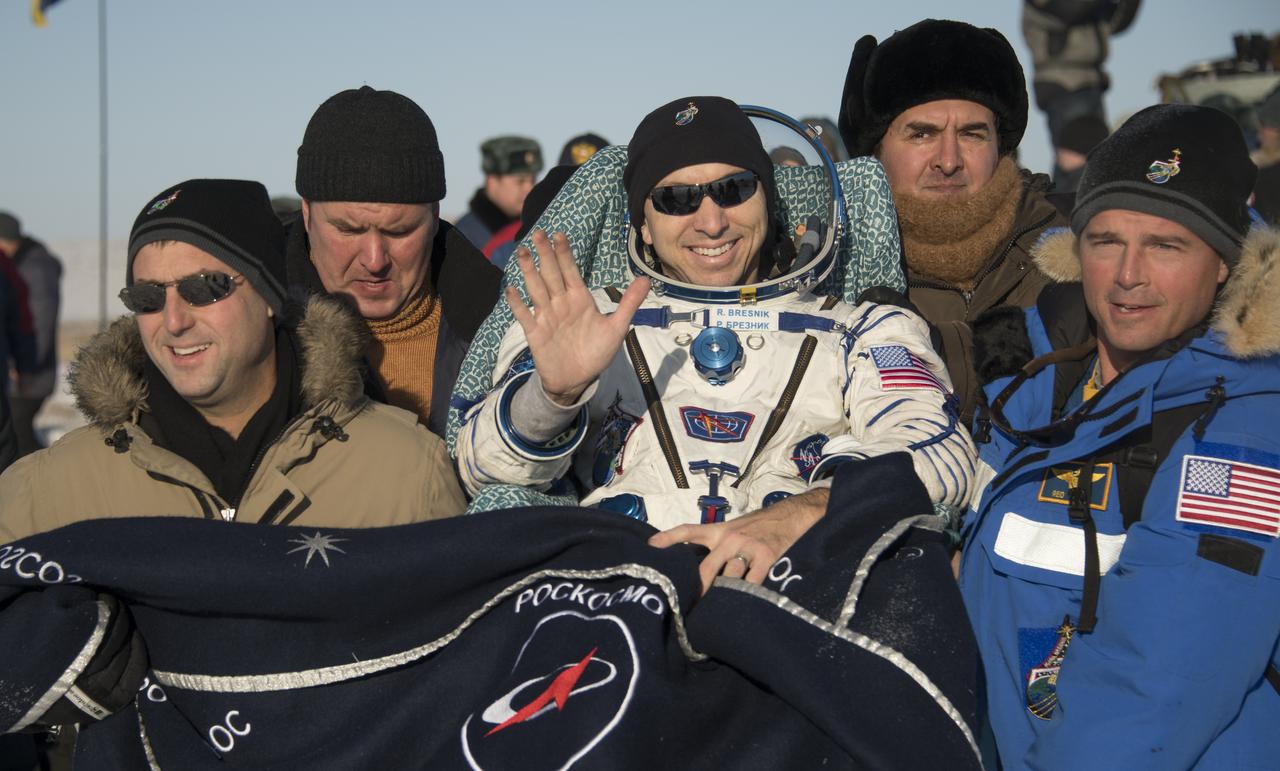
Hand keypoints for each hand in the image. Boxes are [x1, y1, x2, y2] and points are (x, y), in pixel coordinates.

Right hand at [507, 230, 650, 405]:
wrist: (578, 380)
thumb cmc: (596, 352)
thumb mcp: (617, 328)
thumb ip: (628, 303)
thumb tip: (646, 279)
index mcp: (579, 298)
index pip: (570, 270)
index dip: (564, 253)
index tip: (560, 235)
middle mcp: (561, 303)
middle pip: (551, 274)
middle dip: (545, 254)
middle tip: (538, 233)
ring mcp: (546, 316)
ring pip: (536, 289)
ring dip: (529, 271)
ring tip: (522, 253)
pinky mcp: (535, 333)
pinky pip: (525, 316)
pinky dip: (518, 304)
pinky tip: (511, 290)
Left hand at [648, 488, 828, 594]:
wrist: (793, 515)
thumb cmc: (762, 526)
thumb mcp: (736, 528)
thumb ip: (718, 544)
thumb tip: (700, 570)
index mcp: (719, 530)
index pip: (689, 531)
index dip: (668, 538)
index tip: (650, 548)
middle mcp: (729, 538)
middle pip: (705, 569)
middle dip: (696, 590)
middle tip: (686, 611)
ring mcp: (747, 547)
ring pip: (728, 579)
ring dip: (722, 598)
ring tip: (714, 618)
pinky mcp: (767, 557)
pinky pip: (753, 583)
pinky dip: (747, 597)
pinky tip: (742, 609)